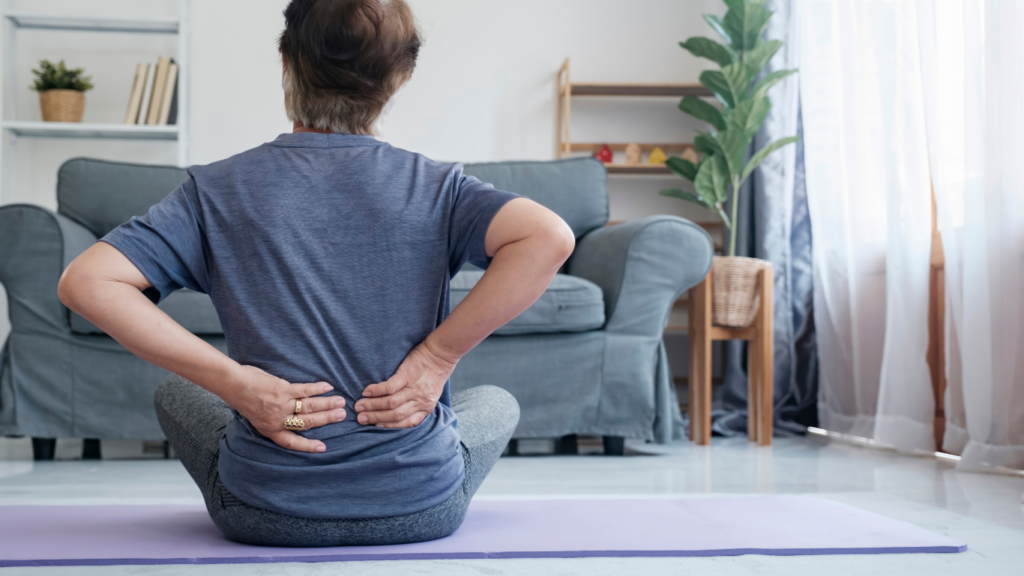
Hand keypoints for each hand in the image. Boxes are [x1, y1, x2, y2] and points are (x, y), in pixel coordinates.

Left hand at [227, 365, 346, 452]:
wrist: (233, 385)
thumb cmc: (242, 399)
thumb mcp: (255, 417)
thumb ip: (271, 420)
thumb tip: (286, 418)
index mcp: (270, 429)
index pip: (292, 442)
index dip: (308, 446)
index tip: (322, 448)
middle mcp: (278, 420)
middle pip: (307, 423)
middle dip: (327, 420)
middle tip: (342, 416)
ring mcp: (282, 405)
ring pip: (309, 407)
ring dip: (327, 404)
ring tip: (341, 403)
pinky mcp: (283, 390)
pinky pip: (304, 390)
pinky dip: (317, 389)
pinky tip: (327, 387)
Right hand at [354, 341, 457, 427]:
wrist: (442, 353)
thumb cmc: (435, 374)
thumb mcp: (431, 394)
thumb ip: (418, 405)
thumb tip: (397, 413)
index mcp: (426, 407)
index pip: (406, 423)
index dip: (388, 426)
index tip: (375, 426)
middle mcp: (420, 401)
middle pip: (395, 415)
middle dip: (375, 418)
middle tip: (361, 419)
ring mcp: (414, 389)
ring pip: (390, 403)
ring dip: (372, 406)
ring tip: (359, 407)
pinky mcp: (407, 375)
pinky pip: (389, 387)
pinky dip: (376, 391)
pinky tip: (366, 392)